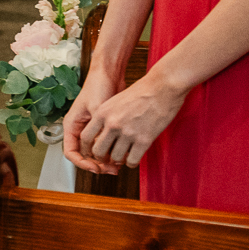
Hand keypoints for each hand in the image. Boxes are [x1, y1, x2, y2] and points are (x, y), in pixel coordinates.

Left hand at [65, 69, 186, 172]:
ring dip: (119, 160)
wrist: (163, 86)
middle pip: (98, 151)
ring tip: (123, 157)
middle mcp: (112, 124)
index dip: (87, 148)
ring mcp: (127, 133)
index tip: (93, 151)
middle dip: (102, 158)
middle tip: (108, 158)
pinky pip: (132, 160)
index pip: (85, 137)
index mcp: (102, 113)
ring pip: (116, 158)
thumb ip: (107, 116)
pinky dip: (132, 163)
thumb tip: (103, 132)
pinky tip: (134, 159)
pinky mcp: (144, 139)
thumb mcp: (116, 100)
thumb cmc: (142, 90)